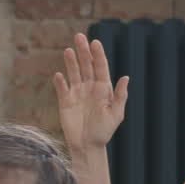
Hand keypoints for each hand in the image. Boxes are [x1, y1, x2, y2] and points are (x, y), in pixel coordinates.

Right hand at [53, 32, 128, 152]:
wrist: (88, 146)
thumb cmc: (104, 131)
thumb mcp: (116, 115)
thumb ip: (120, 96)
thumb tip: (125, 77)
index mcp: (103, 89)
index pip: (100, 67)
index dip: (98, 54)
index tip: (95, 42)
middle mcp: (90, 88)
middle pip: (86, 65)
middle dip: (83, 51)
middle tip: (79, 37)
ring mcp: (77, 93)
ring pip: (74, 73)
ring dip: (71, 62)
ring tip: (68, 50)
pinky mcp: (65, 101)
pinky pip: (62, 88)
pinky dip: (60, 82)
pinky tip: (59, 75)